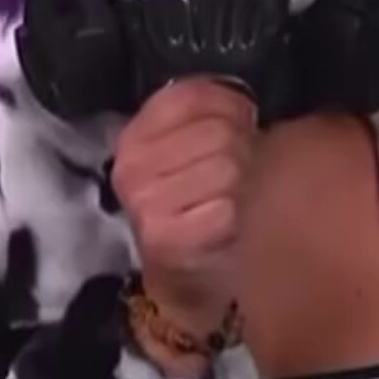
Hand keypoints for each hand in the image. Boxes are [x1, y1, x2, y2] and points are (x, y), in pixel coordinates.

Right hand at [111, 78, 257, 332]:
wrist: (184, 283)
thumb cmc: (195, 212)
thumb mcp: (189, 155)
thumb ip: (207, 117)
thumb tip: (247, 102)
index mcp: (134, 137)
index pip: (194, 95)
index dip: (233, 108)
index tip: (241, 130)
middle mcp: (131, 168)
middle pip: (219, 131)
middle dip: (245, 150)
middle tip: (244, 176)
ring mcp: (145, 205)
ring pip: (227, 167)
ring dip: (248, 186)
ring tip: (241, 203)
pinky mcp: (165, 240)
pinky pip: (227, 210)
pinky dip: (242, 220)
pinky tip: (235, 230)